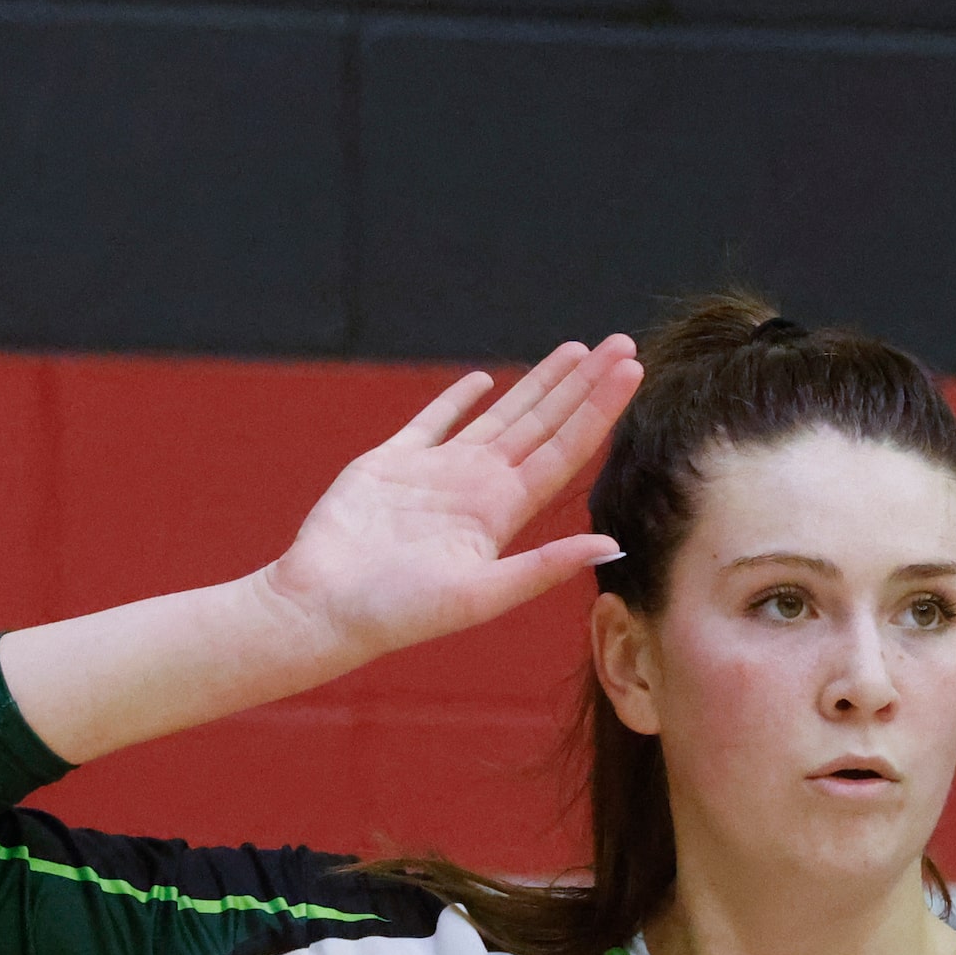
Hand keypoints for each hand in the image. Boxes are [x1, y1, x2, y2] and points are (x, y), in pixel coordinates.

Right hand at [253, 335, 644, 666]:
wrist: (323, 608)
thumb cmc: (398, 612)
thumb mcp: (481, 595)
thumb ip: (545, 566)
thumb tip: (614, 545)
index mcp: (502, 513)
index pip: (564, 450)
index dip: (598, 410)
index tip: (632, 371)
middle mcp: (478, 488)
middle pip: (544, 424)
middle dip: (583, 384)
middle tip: (622, 343)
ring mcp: (437, 473)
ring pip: (500, 415)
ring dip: (537, 383)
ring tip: (575, 352)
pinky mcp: (391, 463)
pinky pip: (432, 422)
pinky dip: (457, 399)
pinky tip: (485, 380)